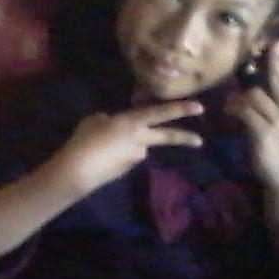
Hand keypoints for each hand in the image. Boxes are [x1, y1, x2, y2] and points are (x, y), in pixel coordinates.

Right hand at [48, 98, 205, 197]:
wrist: (78, 170)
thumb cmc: (85, 140)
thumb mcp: (95, 120)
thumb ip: (110, 120)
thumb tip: (114, 125)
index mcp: (132, 122)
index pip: (161, 113)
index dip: (180, 109)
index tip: (200, 108)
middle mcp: (140, 140)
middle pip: (166, 137)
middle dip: (184, 138)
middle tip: (199, 141)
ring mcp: (135, 157)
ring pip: (138, 147)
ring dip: (126, 146)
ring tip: (100, 147)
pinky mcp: (128, 170)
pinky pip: (126, 157)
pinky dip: (117, 156)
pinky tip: (100, 158)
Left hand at [225, 37, 278, 194]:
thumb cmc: (275, 147)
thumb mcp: (274, 122)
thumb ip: (266, 105)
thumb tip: (248, 89)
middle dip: (276, 60)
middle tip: (275, 43)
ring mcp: (278, 121)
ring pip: (256, 94)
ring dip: (239, 96)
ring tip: (230, 104)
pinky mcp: (265, 133)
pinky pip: (246, 112)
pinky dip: (235, 108)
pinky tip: (229, 111)